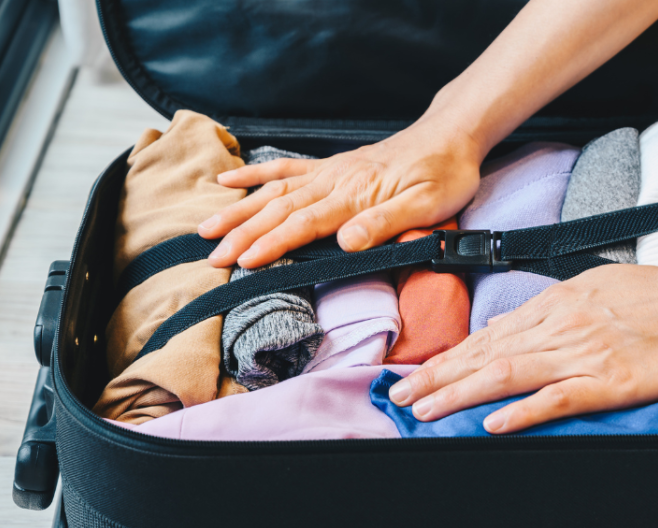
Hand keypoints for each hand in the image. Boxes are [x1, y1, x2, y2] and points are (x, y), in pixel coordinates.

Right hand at [199, 116, 483, 267]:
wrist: (451, 137)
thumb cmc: (445, 174)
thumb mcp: (427, 205)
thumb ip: (385, 223)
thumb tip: (346, 243)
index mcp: (355, 196)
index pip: (304, 223)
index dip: (271, 243)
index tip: (242, 261)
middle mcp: (335, 181)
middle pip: (280, 209)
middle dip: (243, 234)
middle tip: (212, 256)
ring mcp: (331, 171)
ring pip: (274, 191)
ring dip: (240, 210)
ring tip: (207, 227)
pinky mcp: (333, 166)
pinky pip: (286, 168)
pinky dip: (256, 175)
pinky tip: (230, 182)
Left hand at [387, 240, 657, 432]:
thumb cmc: (656, 295)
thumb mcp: (591, 288)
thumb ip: (543, 309)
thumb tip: (499, 326)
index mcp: (555, 306)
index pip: (488, 337)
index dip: (447, 358)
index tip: (414, 376)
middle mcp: (560, 328)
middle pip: (486, 355)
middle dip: (438, 377)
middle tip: (398, 397)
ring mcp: (584, 355)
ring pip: (509, 374)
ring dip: (461, 393)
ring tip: (425, 410)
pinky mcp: (610, 382)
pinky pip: (559, 398)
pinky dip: (524, 412)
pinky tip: (493, 425)